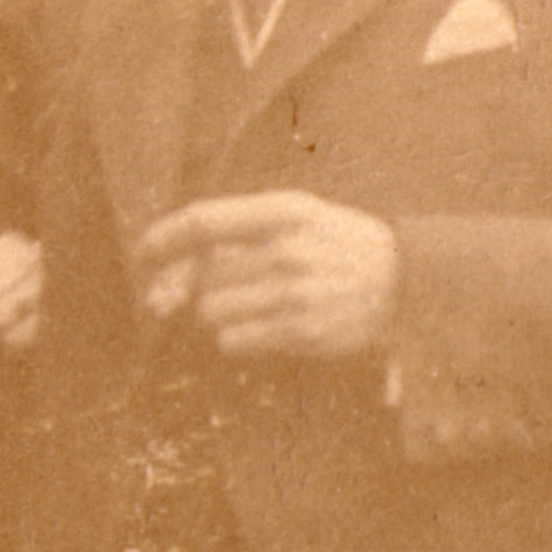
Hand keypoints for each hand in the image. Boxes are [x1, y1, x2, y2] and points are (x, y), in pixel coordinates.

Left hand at [128, 189, 399, 360]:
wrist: (407, 279)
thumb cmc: (337, 244)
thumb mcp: (298, 217)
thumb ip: (237, 233)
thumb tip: (170, 275)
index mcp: (284, 211)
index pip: (203, 221)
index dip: (163, 239)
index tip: (143, 253)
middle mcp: (286, 249)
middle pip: (201, 274)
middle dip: (190, 286)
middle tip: (203, 290)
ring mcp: (294, 292)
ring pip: (211, 310)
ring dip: (214, 313)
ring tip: (248, 306)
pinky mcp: (301, 331)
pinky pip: (233, 340)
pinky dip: (234, 338)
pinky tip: (261, 327)